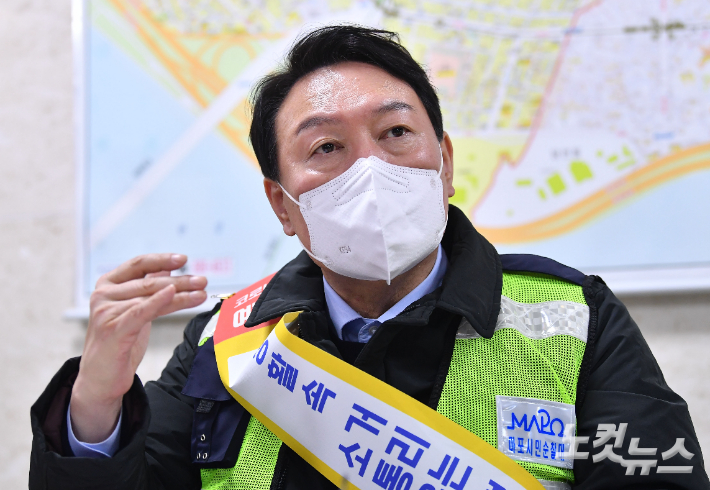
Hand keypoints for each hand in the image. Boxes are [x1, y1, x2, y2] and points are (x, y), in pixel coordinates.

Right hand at [70, 254, 206, 442]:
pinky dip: (158, 301)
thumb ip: (147, 289)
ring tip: (202, 293)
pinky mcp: (113, 330)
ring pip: (151, 298)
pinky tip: (174, 294)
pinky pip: (141, 312)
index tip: (184, 259)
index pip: (138, 265)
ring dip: (180, 295)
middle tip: (203, 280)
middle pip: (150, 283)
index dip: (162, 260)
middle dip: (180, 281)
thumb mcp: (135, 310)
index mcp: (107, 284)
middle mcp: (103, 295)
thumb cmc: (120, 342)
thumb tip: (167, 268)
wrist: (100, 379)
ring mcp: (106, 312)